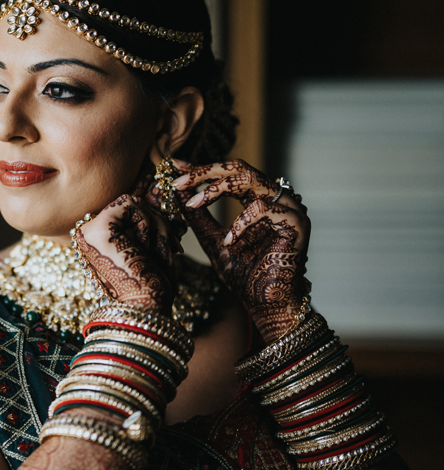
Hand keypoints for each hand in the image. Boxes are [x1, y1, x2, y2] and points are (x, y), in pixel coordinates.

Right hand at [75, 193, 178, 313]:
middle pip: (130, 204)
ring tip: (159, 253)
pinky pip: (130, 204)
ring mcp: (88, 232)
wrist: (147, 308)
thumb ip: (145, 223)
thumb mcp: (149, 248)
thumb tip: (161, 193)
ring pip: (132, 202)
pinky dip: (148, 223)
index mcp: (96, 242)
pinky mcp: (98, 229)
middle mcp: (86, 236)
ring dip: (157, 226)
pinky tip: (146, 248)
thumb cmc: (152, 286)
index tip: (172, 247)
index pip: (127, 212)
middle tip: (171, 249)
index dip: (153, 223)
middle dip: (158, 223)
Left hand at [173, 159, 309, 343]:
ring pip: (251, 179)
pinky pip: (265, 208)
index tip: (173, 166)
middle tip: (178, 181)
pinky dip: (242, 221)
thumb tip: (177, 191)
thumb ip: (198, 215)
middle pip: (238, 167)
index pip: (228, 173)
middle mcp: (275, 197)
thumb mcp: (212, 239)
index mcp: (258, 198)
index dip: (200, 168)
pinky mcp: (296, 222)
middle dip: (204, 172)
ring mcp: (289, 207)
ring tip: (194, 204)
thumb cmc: (244, 274)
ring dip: (216, 189)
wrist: (266, 303)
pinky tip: (230, 240)